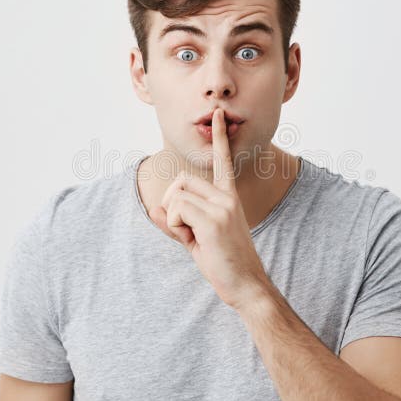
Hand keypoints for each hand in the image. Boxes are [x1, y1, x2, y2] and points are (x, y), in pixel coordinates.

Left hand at [149, 107, 272, 310]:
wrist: (247, 285)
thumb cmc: (224, 263)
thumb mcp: (197, 239)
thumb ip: (177, 223)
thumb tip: (153, 209)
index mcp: (228, 197)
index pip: (223, 161)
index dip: (219, 138)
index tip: (218, 115)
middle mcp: (227, 197)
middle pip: (181, 181)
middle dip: (172, 203)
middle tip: (186, 229)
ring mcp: (222, 207)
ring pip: (177, 196)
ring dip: (175, 219)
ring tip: (195, 239)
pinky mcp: (214, 220)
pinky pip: (178, 211)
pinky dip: (177, 228)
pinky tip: (196, 243)